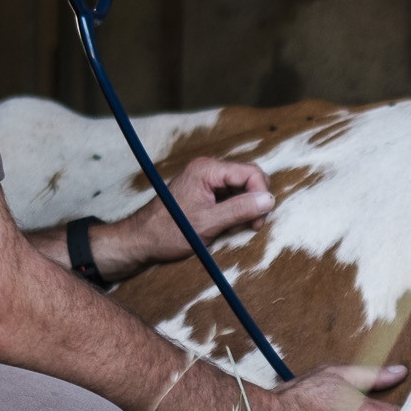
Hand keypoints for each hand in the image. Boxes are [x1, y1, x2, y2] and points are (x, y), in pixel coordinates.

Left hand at [98, 156, 273, 278]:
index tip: (257, 220)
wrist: (141, 240)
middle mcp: (207, 169)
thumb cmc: (168, 232)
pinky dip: (235, 211)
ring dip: (245, 208)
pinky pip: (230, 196)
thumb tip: (269, 200)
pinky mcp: (205, 191)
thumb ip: (240, 210)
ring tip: (234, 228)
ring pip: (241, 188)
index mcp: (207, 169)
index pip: (251, 172)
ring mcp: (206, 180)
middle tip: (250, 225)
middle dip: (254, 202)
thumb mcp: (208, 223)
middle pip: (248, 178)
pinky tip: (226, 226)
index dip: (260, 195)